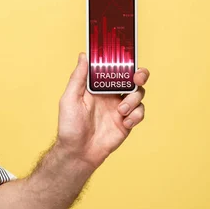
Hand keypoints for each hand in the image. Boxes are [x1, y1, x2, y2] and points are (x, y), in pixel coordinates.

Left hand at [56, 52, 148, 170]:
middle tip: (137, 78)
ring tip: (121, 111)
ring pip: (138, 94)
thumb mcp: (70, 99)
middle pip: (132, 78)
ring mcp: (120, 108)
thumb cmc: (70, 126)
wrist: (78, 152)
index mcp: (97, 86)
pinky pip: (140, 112)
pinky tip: (125, 123)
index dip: (122, 62)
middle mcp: (110, 95)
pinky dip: (136, 115)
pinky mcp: (127, 122)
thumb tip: (84, 55)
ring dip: (133, 100)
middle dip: (139, 75)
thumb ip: (78, 78)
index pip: (113, 69)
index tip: (127, 59)